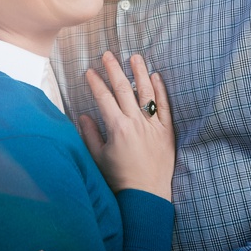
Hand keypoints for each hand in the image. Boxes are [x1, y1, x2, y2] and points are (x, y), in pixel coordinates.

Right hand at [79, 51, 174, 199]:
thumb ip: (90, 134)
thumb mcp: (98, 156)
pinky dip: (160, 90)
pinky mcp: (166, 132)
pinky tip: (155, 77)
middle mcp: (135, 122)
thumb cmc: (119, 179)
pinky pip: (164, 107)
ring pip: (145, 93)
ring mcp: (153, 126)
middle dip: (114, 69)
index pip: (103, 97)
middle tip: (108, 54)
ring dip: (139, 73)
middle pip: (123, 89)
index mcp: (117, 127)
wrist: (146, 196)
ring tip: (134, 57)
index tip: (88, 70)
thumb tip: (84, 115)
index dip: (95, 82)